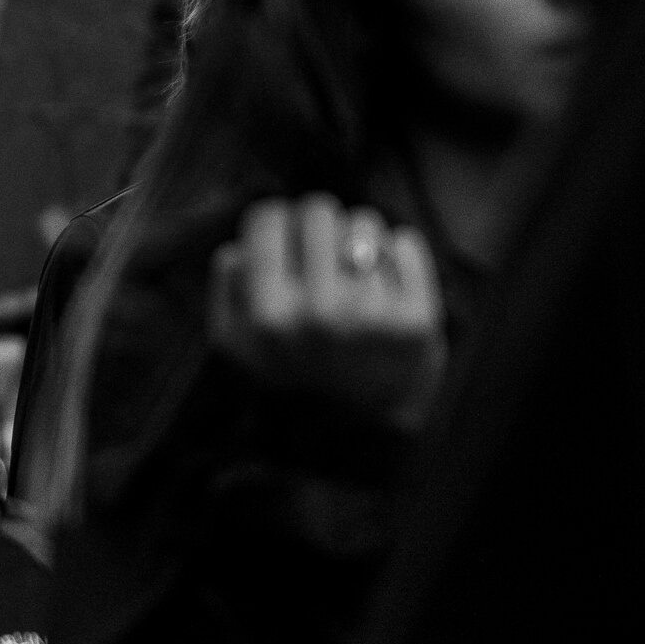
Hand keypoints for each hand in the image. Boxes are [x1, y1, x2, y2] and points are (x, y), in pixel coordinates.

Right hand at [208, 195, 446, 431]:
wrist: (352, 433)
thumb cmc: (290, 376)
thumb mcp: (235, 345)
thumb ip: (227, 290)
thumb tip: (240, 244)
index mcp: (267, 315)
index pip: (268, 217)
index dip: (274, 222)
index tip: (284, 237)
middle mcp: (319, 312)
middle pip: (317, 211)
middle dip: (317, 227)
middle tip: (321, 255)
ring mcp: (371, 316)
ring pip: (364, 224)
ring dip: (358, 240)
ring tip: (354, 272)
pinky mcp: (417, 320)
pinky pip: (406, 244)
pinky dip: (397, 252)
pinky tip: (385, 278)